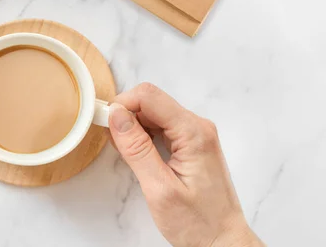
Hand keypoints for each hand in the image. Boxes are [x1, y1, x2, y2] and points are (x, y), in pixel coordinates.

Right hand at [109, 83, 263, 246]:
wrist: (223, 241)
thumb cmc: (197, 222)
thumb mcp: (159, 188)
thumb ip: (136, 149)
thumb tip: (116, 115)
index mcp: (193, 133)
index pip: (149, 96)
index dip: (122, 104)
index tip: (105, 122)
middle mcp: (197, 126)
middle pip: (151, 101)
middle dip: (126, 116)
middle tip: (115, 145)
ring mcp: (195, 134)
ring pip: (153, 112)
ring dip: (133, 127)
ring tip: (127, 155)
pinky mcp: (191, 143)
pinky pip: (161, 126)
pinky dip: (143, 135)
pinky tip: (139, 155)